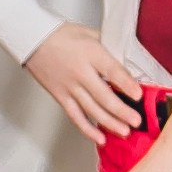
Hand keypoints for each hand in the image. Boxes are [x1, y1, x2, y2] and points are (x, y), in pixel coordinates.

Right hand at [25, 24, 143, 141]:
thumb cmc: (62, 34)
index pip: (112, 71)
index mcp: (91, 54)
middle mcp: (80, 73)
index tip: (138, 95)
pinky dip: (87, 129)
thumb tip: (130, 61)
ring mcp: (69, 87)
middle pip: (104, 96)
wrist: (33, 39)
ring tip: (125, 132)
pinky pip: (75, 116)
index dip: (126, 84)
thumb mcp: (92, 33)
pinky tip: (99, 138)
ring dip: (109, 123)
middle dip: (122, 111)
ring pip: (91, 110)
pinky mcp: (60, 97)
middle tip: (137, 121)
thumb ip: (110, 48)